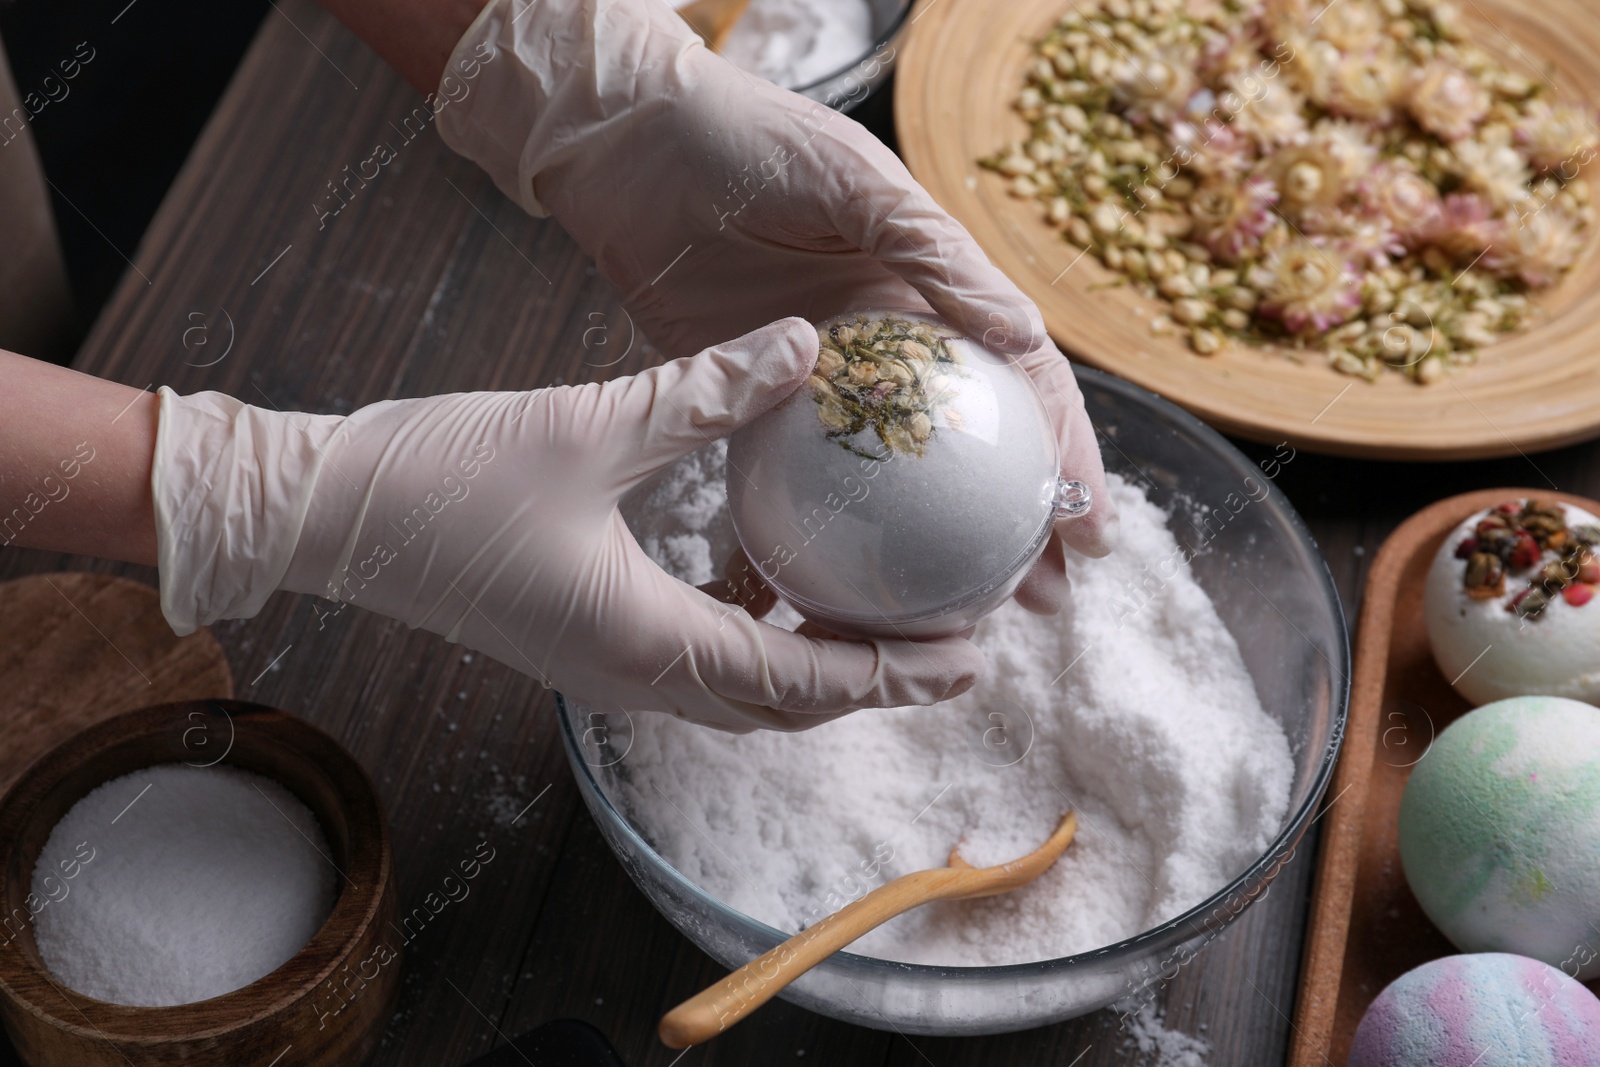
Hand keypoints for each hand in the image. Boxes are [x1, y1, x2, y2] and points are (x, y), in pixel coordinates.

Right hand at [153, 320, 981, 731]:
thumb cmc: (446, 482)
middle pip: (788, 704)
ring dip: (819, 663)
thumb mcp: (590, 426)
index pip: (808, 682)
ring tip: (885, 614)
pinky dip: (757, 634)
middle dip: (876, 680)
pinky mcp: (585, 639)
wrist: (330, 514)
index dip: (898, 672)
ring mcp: (608, 665)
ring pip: (744, 690)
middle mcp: (639, 676)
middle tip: (952, 639)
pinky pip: (698, 656)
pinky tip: (778, 573)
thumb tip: (803, 347)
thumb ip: (704, 392)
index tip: (972, 652)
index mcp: (653, 645)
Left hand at [435, 0, 1117, 601]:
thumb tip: (1028, 334)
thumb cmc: (753, 141)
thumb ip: (939, 256)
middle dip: (1008, 529)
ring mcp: (821, 382)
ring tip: (946, 622)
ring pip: (889, 485)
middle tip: (1033, 603)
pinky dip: (817, 532)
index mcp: (931, 292)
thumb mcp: (857, 185)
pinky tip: (828, 593)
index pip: (1020, 386)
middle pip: (968, 453)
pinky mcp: (749, 399)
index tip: (1089, 530)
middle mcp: (888, 346)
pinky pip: (796, 479)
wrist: (631, 143)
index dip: (1064, 457)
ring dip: (922, 553)